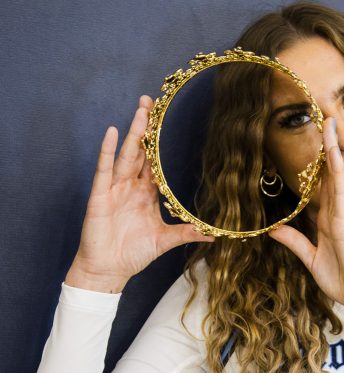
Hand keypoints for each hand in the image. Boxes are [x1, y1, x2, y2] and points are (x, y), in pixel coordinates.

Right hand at [65, 96, 214, 292]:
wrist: (108, 270)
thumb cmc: (133, 254)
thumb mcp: (166, 240)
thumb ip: (187, 233)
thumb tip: (214, 236)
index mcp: (146, 193)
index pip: (154, 162)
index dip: (158, 143)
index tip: (166, 121)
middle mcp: (131, 186)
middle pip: (140, 151)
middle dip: (145, 127)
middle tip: (150, 101)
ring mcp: (115, 189)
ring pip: (126, 155)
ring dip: (133, 132)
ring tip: (140, 109)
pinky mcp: (100, 196)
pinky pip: (104, 169)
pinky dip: (108, 151)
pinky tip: (113, 133)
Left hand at [267, 117, 343, 329]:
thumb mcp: (311, 259)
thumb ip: (295, 242)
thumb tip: (274, 229)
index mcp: (329, 221)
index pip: (320, 187)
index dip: (316, 166)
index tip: (312, 146)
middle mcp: (336, 212)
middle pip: (328, 174)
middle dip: (325, 148)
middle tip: (322, 120)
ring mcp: (342, 213)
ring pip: (335, 173)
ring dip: (330, 148)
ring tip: (327, 122)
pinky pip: (340, 187)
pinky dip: (334, 167)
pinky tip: (330, 150)